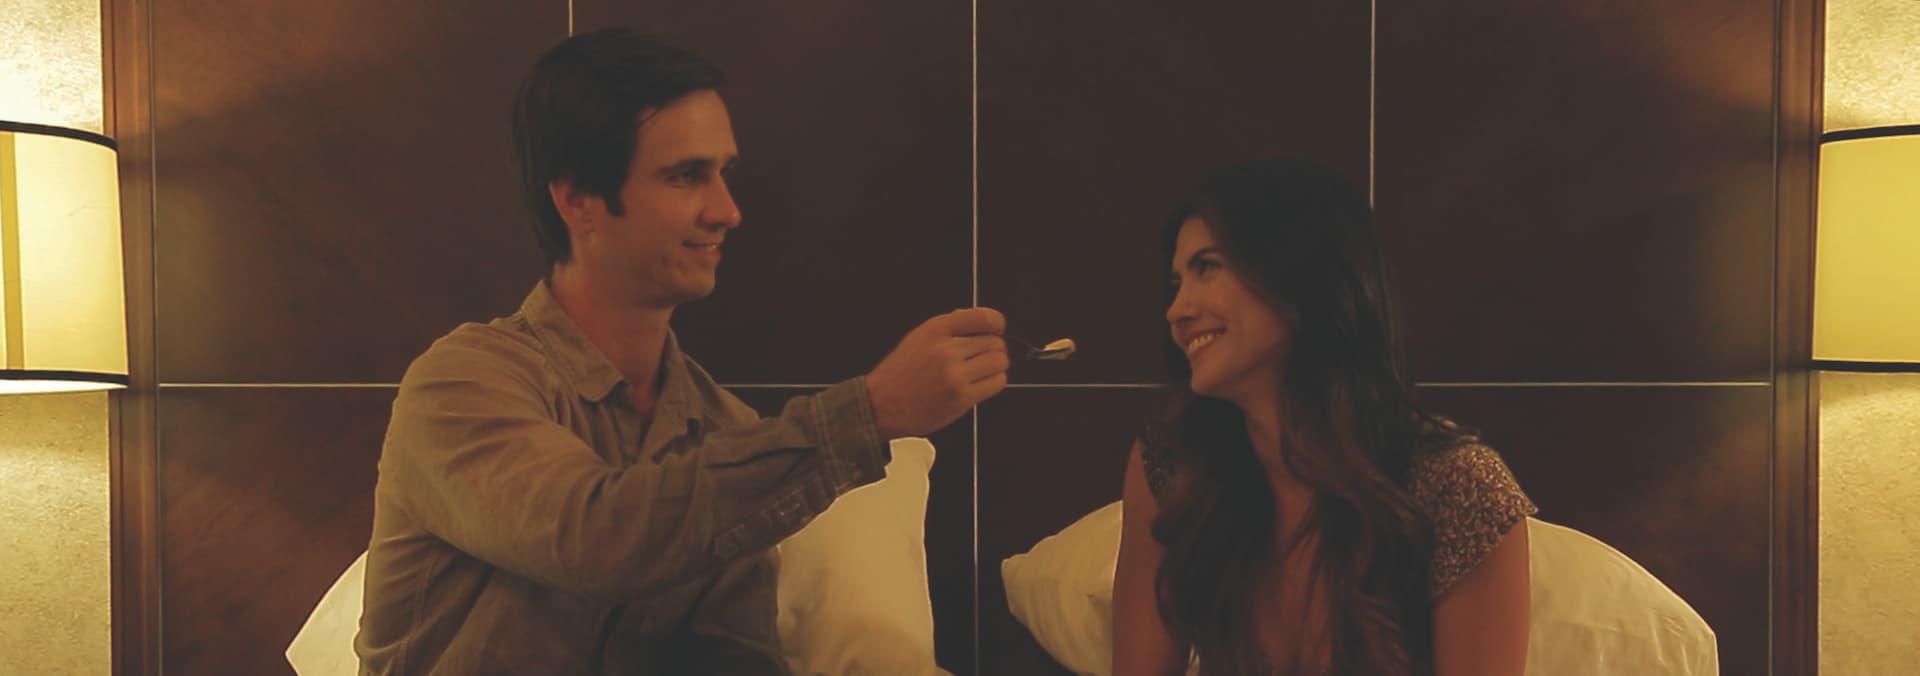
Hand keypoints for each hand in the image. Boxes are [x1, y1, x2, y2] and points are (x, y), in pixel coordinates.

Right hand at [866, 307, 1009, 437]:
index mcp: (936, 329)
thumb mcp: (919, 337)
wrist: (882, 404)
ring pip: (1000, 362)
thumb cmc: (900, 372)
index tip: (996, 331)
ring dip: (996, 367)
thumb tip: (982, 324)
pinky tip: (981, 384)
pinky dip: (995, 382)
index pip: (985, 318)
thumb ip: (949, 328)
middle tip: (982, 357)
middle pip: (996, 342)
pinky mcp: (961, 398)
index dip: (997, 325)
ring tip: (982, 371)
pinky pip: (997, 383)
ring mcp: (955, 375)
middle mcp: (947, 349)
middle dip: (994, 349)